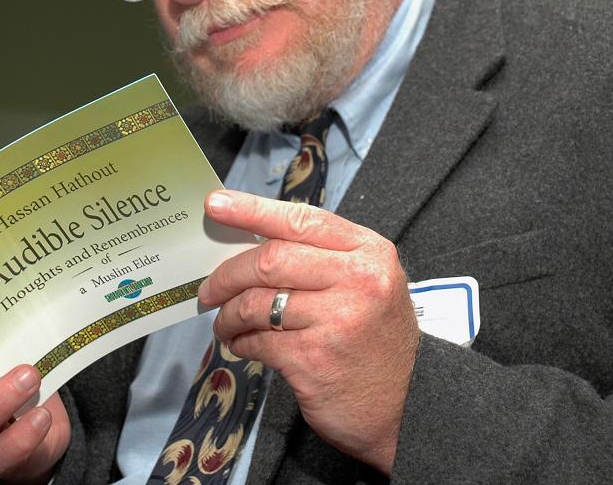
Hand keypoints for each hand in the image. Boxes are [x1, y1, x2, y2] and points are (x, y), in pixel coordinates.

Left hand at [197, 190, 419, 473]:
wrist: (403, 407)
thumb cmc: (376, 339)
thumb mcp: (370, 283)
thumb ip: (324, 258)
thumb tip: (254, 242)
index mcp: (369, 252)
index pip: (302, 220)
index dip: (253, 210)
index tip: (216, 205)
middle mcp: (357, 280)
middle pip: (271, 259)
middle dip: (228, 273)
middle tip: (209, 289)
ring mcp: (336, 320)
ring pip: (256, 302)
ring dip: (228, 313)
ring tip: (223, 322)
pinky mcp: (313, 359)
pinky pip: (258, 340)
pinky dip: (241, 341)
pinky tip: (242, 344)